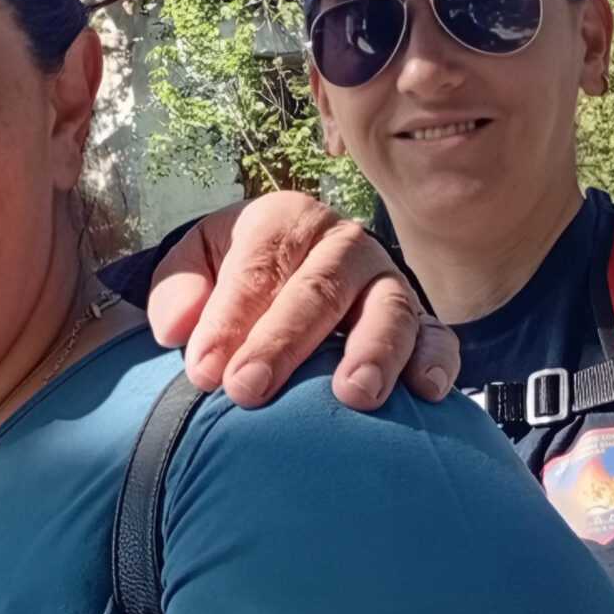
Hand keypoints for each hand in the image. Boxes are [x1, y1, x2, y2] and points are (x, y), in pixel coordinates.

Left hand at [145, 192, 460, 410]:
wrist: (284, 277)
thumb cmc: (231, 277)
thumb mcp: (194, 264)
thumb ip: (176, 289)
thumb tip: (175, 329)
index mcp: (284, 219)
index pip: (256, 268)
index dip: (228, 320)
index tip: (204, 371)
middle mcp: (343, 244)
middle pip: (318, 290)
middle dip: (283, 343)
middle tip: (249, 390)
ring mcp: (387, 281)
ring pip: (389, 310)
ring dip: (374, 352)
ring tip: (353, 394)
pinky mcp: (422, 319)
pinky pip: (438, 337)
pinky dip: (436, 362)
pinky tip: (425, 392)